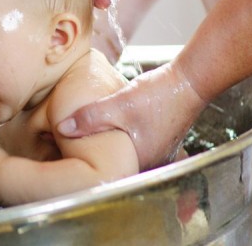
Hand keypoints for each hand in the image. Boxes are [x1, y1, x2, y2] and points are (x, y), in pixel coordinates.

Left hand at [56, 62, 206, 169]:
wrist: (188, 81)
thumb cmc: (158, 95)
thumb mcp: (118, 105)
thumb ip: (90, 118)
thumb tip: (63, 128)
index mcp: (141, 160)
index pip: (108, 170)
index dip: (87, 162)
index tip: (67, 152)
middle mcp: (151, 161)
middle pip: (117, 164)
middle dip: (96, 155)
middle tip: (71, 145)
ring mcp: (157, 151)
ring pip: (125, 154)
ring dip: (108, 146)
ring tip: (86, 136)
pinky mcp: (158, 139)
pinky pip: (133, 144)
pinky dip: (120, 138)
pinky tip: (109, 128)